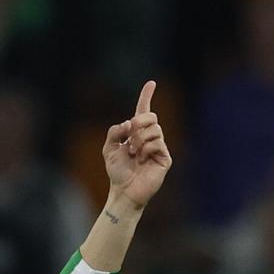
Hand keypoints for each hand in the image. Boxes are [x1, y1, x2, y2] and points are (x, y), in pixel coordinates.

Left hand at [103, 80, 171, 207]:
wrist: (124, 190)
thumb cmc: (117, 171)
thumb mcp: (108, 148)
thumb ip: (114, 132)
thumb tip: (129, 123)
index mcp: (137, 133)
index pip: (143, 111)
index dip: (146, 96)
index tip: (151, 83)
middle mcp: (150, 137)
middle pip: (151, 116)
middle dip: (139, 122)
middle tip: (130, 137)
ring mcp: (159, 147)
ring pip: (155, 129)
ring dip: (139, 139)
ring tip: (134, 153)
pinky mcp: (165, 157)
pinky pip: (157, 142)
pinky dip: (146, 149)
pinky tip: (142, 159)